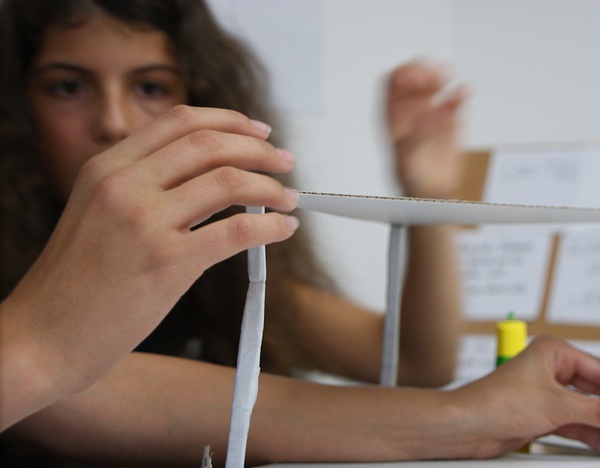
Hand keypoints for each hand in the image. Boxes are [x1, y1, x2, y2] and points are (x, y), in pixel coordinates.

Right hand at [0, 106, 297, 428]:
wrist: (42, 338)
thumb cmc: (73, 284)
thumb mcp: (96, 215)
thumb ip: (142, 188)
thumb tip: (210, 180)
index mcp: (105, 167)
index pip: (179, 121)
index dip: (228, 120)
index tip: (258, 131)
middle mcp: (124, 185)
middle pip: (210, 143)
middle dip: (259, 148)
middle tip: (285, 160)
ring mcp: (144, 222)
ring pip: (229, 180)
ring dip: (271, 186)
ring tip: (289, 198)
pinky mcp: (166, 263)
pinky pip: (236, 232)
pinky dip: (270, 226)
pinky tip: (283, 229)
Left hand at [385, 60, 468, 198]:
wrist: (433, 194)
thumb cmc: (413, 180)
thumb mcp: (407, 160)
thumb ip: (416, 136)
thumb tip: (427, 114)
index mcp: (393, 117)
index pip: (392, 83)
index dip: (403, 75)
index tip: (415, 77)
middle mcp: (411, 110)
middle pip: (414, 77)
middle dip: (423, 70)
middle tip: (433, 77)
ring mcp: (431, 111)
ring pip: (433, 82)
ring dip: (440, 74)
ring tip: (447, 76)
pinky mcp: (450, 119)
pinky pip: (455, 99)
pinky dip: (460, 91)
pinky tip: (463, 91)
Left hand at [450, 335, 599, 458]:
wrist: (467, 425)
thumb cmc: (497, 401)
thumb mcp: (555, 405)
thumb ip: (596, 410)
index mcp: (552, 352)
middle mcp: (551, 370)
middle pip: (597, 391)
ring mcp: (547, 394)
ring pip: (588, 409)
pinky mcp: (541, 414)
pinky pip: (575, 423)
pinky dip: (592, 434)